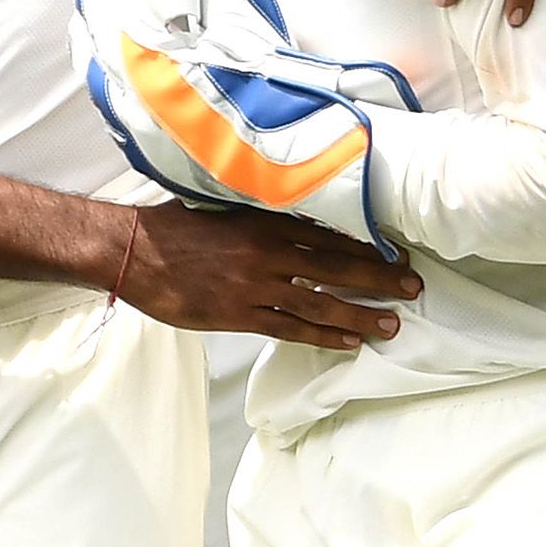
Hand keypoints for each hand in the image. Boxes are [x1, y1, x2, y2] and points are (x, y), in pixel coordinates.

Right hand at [122, 199, 420, 348]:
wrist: (132, 251)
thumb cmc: (175, 224)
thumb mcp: (223, 203)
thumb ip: (261, 209)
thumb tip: (299, 210)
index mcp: (265, 220)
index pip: (330, 233)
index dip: (367, 245)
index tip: (397, 251)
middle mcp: (267, 253)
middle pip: (336, 267)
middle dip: (380, 279)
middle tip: (413, 287)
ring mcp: (254, 288)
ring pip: (320, 303)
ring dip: (360, 314)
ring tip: (392, 324)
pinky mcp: (238, 316)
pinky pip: (290, 330)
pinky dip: (323, 337)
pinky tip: (348, 343)